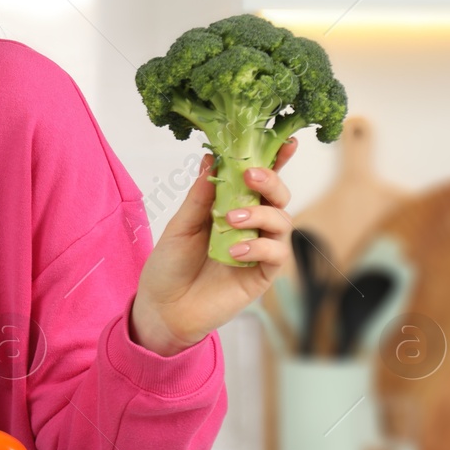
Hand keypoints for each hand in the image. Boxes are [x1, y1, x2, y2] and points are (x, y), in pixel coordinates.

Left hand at [129, 139, 298, 355]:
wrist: (163, 307)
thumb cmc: (169, 265)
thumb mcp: (180, 225)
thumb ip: (201, 195)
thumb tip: (211, 159)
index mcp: (231, 207)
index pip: (258, 181)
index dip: (275, 160)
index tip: (286, 141)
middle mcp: (251, 225)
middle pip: (279, 196)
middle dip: (271, 181)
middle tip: (250, 176)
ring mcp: (259, 250)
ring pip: (282, 222)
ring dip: (260, 215)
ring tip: (231, 220)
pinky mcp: (262, 275)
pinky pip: (277, 254)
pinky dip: (259, 248)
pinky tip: (236, 252)